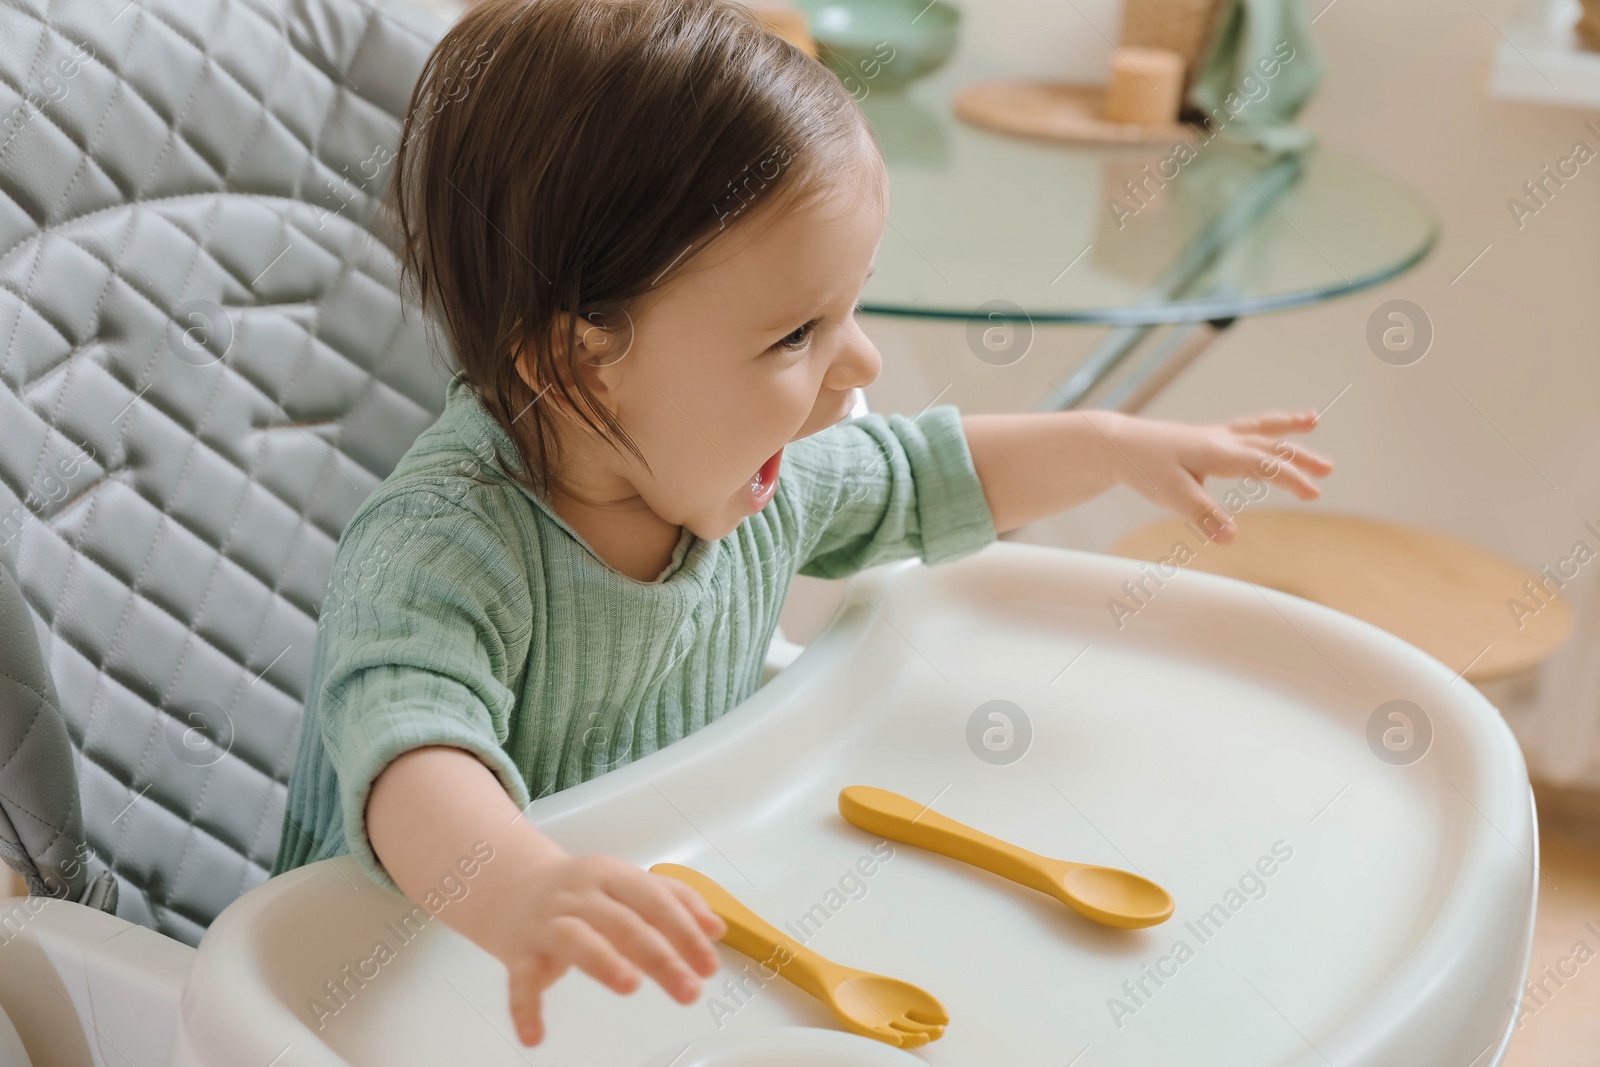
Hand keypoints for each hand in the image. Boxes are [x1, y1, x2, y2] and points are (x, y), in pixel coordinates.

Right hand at [495, 853, 726, 1045]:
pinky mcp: (519, 953)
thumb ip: (674, 900)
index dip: (685, 930)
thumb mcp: (627, 884)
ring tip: (631, 986)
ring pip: (576, 939)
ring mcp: (547, 922)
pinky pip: (519, 982)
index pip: (654, 899)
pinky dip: (525, 1009)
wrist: (513, 889)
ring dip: (604, 962)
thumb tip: (717, 929)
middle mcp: (579, 895)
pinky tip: (535, 1037)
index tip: (710, 965)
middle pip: (624, 923)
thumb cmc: (584, 893)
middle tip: (690, 990)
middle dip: (660, 957)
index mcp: (611, 875)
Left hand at [1098, 408, 1332, 542]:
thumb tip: (1231, 538)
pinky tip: (1270, 433)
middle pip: (1269, 445)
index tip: (1315, 493)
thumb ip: (1203, 516)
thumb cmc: (1144, 467)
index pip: (1263, 463)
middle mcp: (1221, 439)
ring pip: (1258, 429)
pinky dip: (1263, 427)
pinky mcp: (1205, 439)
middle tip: (1327, 469)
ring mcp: (1214, 436)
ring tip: (1312, 420)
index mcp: (1217, 451)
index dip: (1291, 477)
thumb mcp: (1172, 495)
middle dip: (1299, 457)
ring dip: (1286, 428)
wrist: (1118, 444)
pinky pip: (1243, 429)